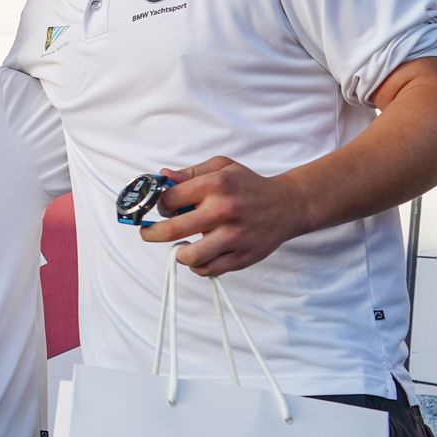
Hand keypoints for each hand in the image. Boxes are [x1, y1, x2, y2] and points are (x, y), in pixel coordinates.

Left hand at [138, 157, 312, 276]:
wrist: (288, 205)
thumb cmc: (248, 185)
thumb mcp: (222, 167)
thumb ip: (190, 173)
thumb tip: (162, 177)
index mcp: (216, 184)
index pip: (169, 199)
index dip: (160, 205)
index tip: (163, 208)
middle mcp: (224, 210)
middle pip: (172, 230)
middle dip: (152, 233)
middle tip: (148, 233)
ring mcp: (234, 236)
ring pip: (189, 256)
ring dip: (179, 253)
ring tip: (182, 246)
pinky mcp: (242, 257)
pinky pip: (208, 270)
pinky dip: (198, 266)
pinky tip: (201, 254)